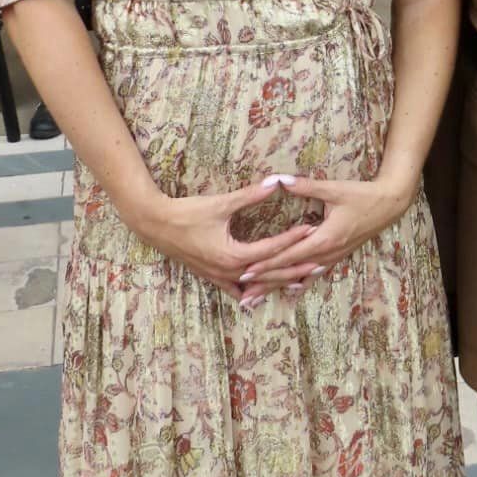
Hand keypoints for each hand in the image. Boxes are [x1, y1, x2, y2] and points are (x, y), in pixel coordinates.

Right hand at [136, 177, 318, 301]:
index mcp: (234, 255)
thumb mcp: (221, 203)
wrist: (156, 226)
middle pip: (269, 274)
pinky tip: (260, 294)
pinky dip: (252, 290)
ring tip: (300, 282)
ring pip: (255, 285)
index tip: (313, 229)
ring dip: (277, 282)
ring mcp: (220, 278)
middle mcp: (229, 272)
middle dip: (295, 269)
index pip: (272, 249)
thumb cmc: (188, 213)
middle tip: (320, 264)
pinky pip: (237, 290)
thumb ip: (251, 195)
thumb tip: (276, 182)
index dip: (294, 239)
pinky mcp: (212, 277)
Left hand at [235, 173, 414, 301]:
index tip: (245, 272)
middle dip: (266, 283)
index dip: (266, 264)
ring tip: (259, 298)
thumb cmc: (361, 195)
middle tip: (244, 295)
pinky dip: (300, 282)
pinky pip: (315, 273)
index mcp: (323, 238)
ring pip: (301, 276)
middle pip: (291, 272)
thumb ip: (305, 186)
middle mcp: (326, 253)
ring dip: (279, 286)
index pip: (288, 255)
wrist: (388, 205)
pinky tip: (290, 289)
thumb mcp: (333, 189)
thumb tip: (280, 179)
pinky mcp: (337, 256)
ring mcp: (333, 257)